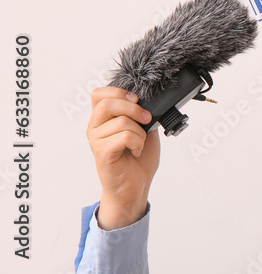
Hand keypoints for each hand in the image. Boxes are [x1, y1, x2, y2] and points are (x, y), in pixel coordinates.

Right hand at [86, 87, 159, 229]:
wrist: (136, 186)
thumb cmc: (139, 159)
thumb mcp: (145, 129)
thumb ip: (142, 113)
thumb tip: (149, 101)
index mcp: (103, 119)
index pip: (98, 94)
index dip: (117, 92)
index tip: (136, 99)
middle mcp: (95, 128)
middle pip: (107, 103)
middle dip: (133, 108)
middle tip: (146, 119)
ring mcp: (96, 141)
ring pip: (121, 121)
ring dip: (140, 132)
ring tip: (140, 144)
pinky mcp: (102, 153)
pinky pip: (123, 136)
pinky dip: (137, 142)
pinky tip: (136, 151)